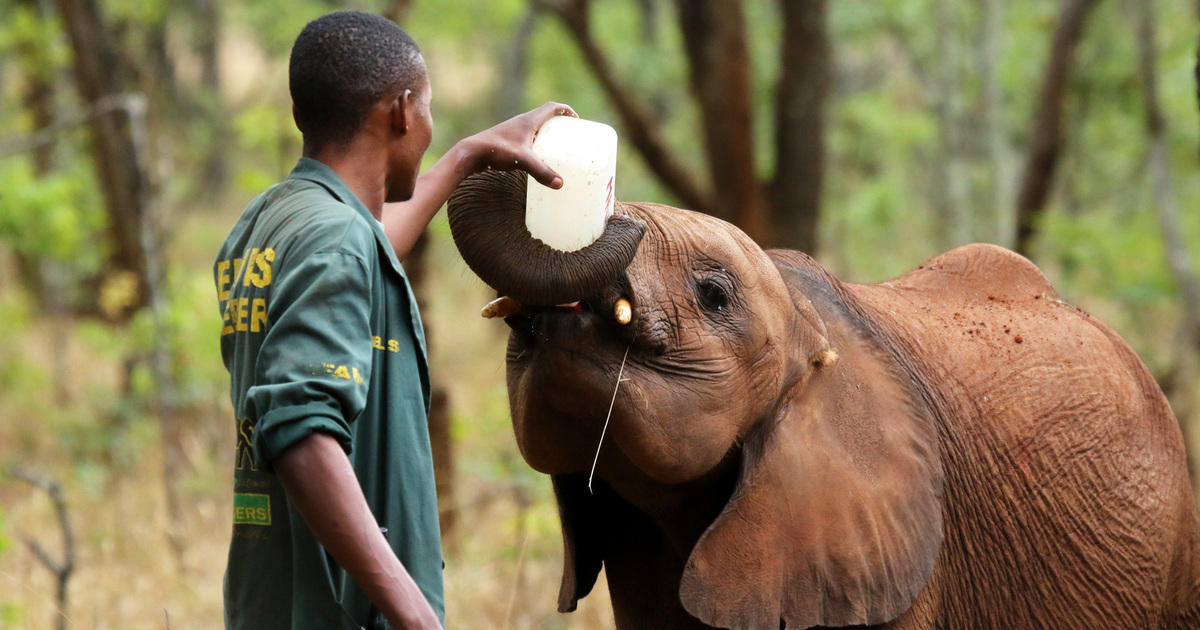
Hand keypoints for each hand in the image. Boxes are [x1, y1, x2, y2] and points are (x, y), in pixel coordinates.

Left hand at [457, 101, 577, 188]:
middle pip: (544, 116)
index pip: (551, 107)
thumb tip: (560, 184)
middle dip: (558, 122)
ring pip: (534, 127)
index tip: (575, 119)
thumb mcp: (522, 160)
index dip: (565, 110)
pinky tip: (536, 157)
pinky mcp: (506, 141)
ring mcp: (513, 131)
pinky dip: (535, 143)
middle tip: (568, 134)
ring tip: (556, 146)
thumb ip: (541, 171)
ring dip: (546, 132)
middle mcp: (521, 122)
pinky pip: (526, 137)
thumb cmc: (496, 151)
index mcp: (528, 120)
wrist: (470, 153)